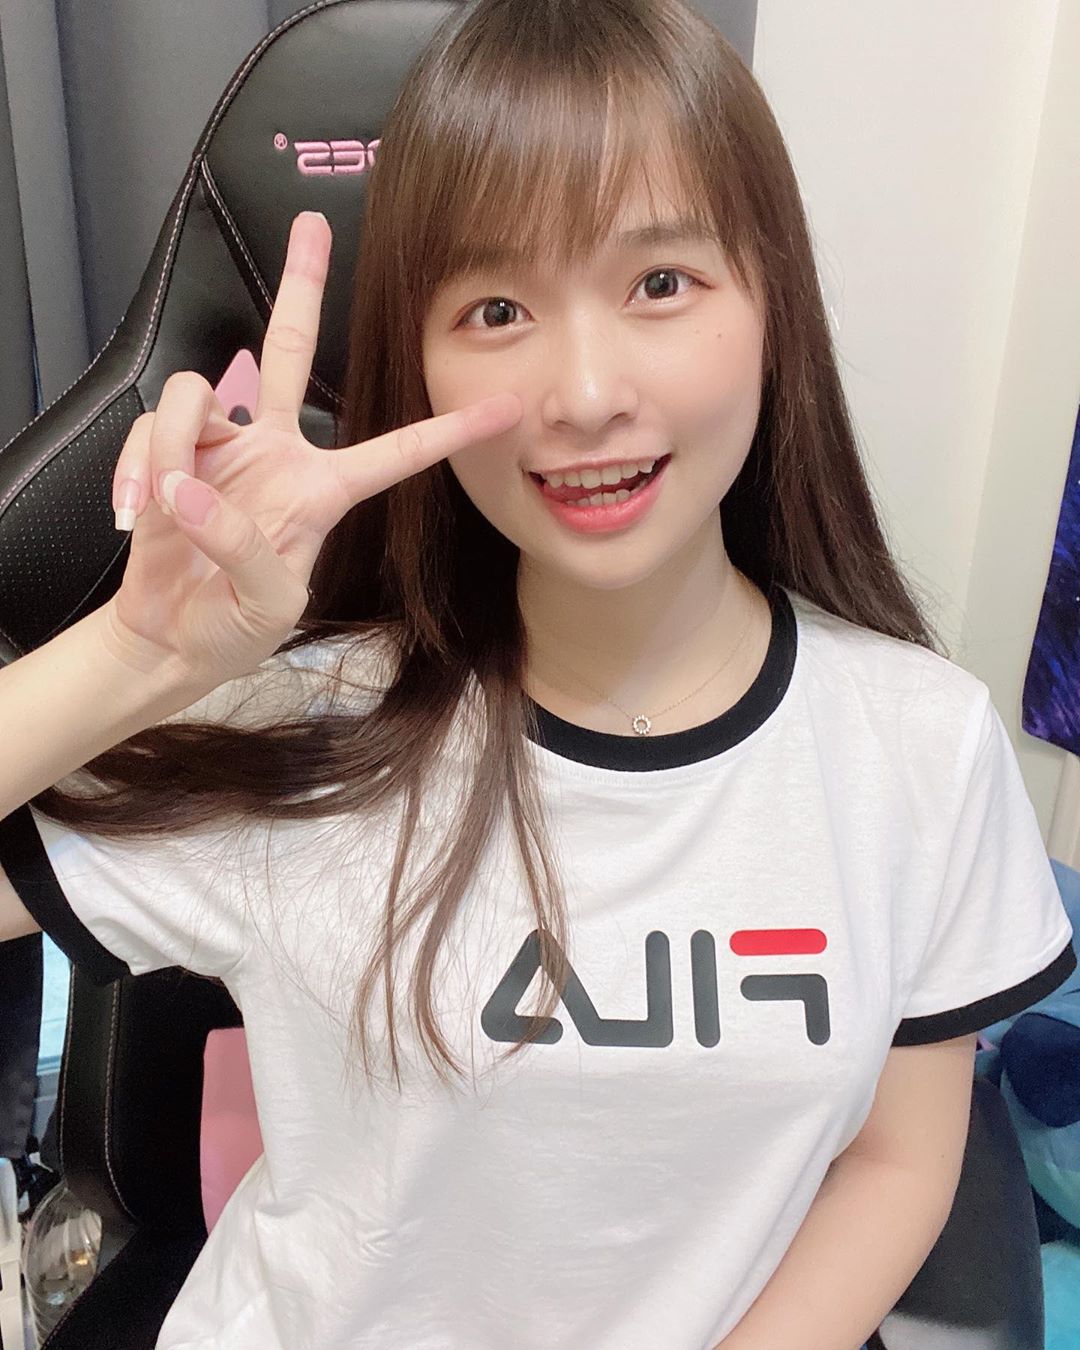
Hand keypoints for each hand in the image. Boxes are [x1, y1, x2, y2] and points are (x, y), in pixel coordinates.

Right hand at [101, 210, 521, 691]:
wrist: (171, 636)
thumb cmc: (233, 625)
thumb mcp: (266, 608)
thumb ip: (246, 553)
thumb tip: (193, 491)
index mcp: (323, 491)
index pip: (395, 453)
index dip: (448, 431)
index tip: (506, 408)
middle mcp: (276, 453)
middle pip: (291, 350)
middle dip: (302, 287)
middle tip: (311, 225)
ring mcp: (220, 448)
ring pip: (195, 392)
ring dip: (169, 448)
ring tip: (164, 511)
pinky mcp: (168, 451)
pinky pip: (149, 430)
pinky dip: (134, 470)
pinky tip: (137, 514)